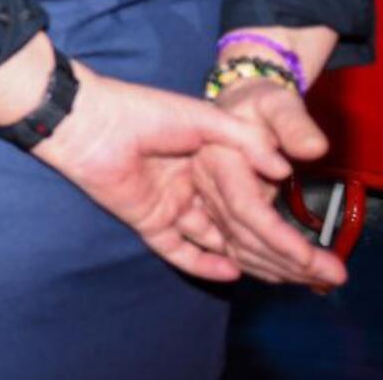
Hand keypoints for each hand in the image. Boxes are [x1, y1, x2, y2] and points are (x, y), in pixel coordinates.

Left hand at [32, 61, 288, 281]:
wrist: (89, 124)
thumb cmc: (144, 112)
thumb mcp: (204, 119)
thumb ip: (246, 140)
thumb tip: (284, 169)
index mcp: (201, 156)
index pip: (240, 186)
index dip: (265, 201)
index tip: (294, 215)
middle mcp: (186, 182)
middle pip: (226, 215)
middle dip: (256, 235)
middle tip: (291, 254)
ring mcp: (167, 202)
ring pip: (207, 236)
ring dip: (235, 252)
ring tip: (270, 269)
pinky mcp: (147, 220)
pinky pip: (178, 249)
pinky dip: (202, 263)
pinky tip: (232, 272)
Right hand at [187, 80, 346, 289]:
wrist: (239, 104)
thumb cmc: (259, 103)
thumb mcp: (277, 103)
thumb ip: (293, 123)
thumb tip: (312, 150)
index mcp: (216, 159)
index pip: (246, 210)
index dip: (279, 239)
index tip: (311, 260)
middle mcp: (202, 184)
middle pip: (240, 236)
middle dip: (286, 262)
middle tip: (332, 276)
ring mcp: (200, 199)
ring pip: (232, 247)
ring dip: (274, 269)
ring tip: (317, 279)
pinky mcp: (207, 210)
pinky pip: (224, 246)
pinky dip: (251, 265)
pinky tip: (275, 274)